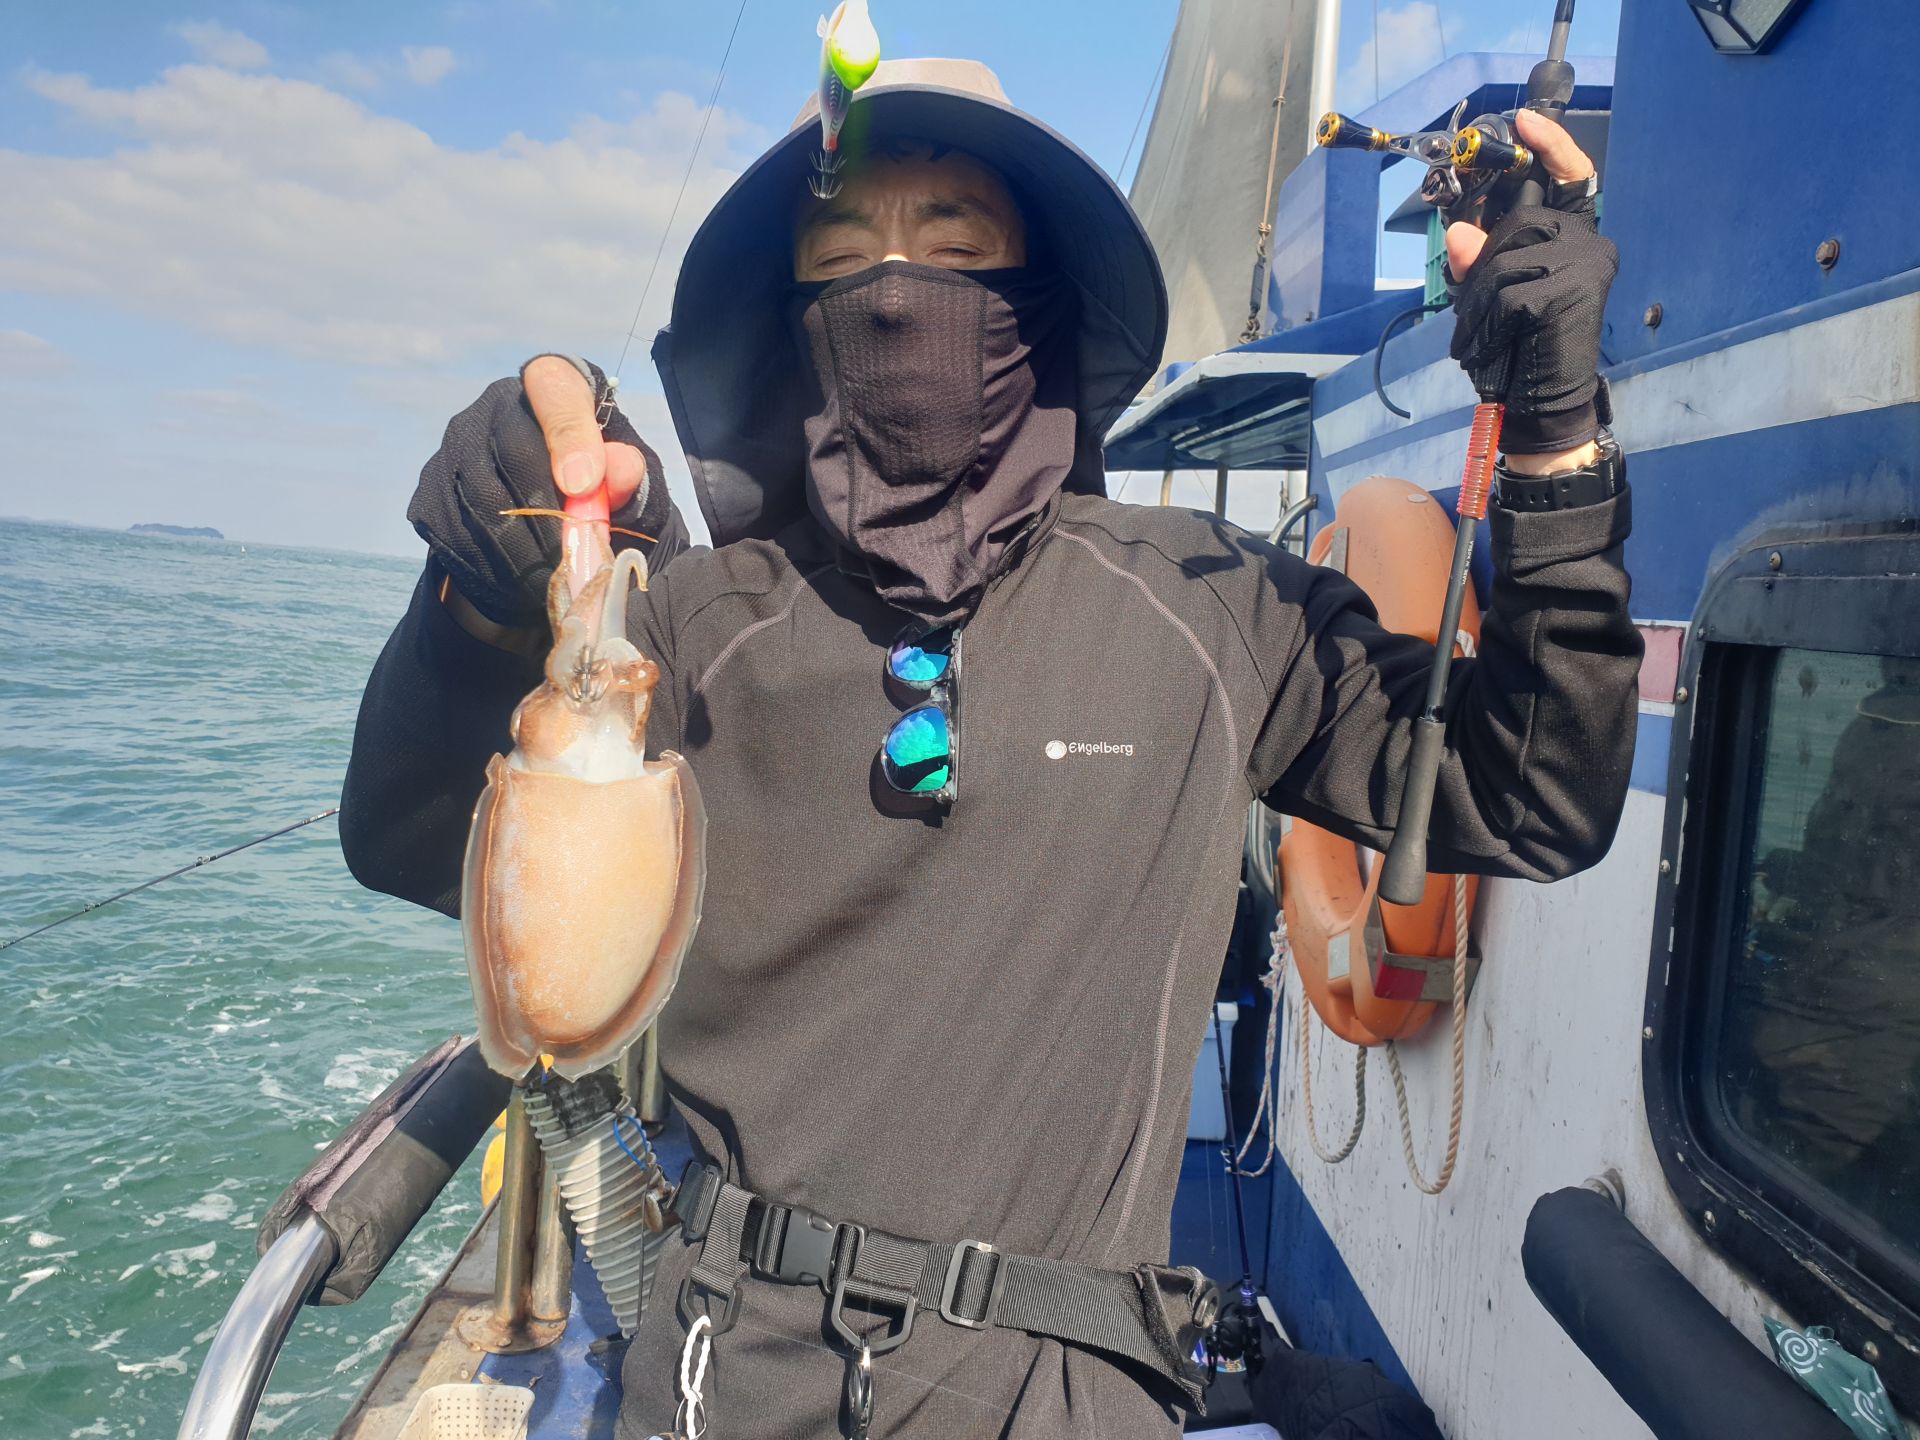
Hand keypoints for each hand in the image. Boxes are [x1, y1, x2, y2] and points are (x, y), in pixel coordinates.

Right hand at [407, 357, 664, 626]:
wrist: (537, 523)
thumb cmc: (591, 490)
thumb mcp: (622, 482)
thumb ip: (626, 473)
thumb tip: (621, 468)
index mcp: (551, 386)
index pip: (555, 392)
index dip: (569, 437)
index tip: (583, 487)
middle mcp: (493, 407)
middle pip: (515, 453)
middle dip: (550, 509)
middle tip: (574, 550)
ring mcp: (454, 447)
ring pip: (484, 498)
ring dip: (524, 544)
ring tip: (554, 570)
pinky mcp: (430, 491)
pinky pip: (458, 530)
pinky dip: (493, 562)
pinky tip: (519, 576)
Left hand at [1444, 109, 1616, 461]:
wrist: (1539, 404)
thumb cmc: (1516, 348)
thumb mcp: (1487, 298)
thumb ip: (1476, 260)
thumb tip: (1459, 231)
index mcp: (1573, 238)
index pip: (1571, 176)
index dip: (1550, 145)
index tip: (1523, 120)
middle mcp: (1590, 244)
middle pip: (1517, 223)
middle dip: (1484, 267)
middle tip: (1480, 312)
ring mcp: (1586, 265)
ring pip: (1505, 257)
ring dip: (1480, 300)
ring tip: (1485, 335)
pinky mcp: (1574, 291)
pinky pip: (1506, 291)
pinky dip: (1485, 321)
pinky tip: (1490, 344)